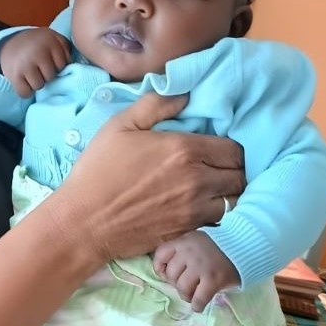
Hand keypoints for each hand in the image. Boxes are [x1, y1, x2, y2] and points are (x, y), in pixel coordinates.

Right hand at [0, 28, 71, 96]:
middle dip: (45, 74)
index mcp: (50, 41)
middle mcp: (38, 52)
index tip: (49, 60)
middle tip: (38, 67)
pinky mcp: (14, 75)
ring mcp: (26, 64)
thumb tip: (72, 67)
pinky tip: (24, 81)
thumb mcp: (53, 38)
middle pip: (51, 76)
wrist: (9, 43)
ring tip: (31, 74)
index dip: (57, 65)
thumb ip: (65, 48)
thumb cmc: (37, 44)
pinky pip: (25, 93)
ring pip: (39, 85)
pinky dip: (25, 91)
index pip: (62, 65)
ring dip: (36, 83)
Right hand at [40, 93, 244, 264]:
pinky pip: (220, 221)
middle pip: (240, 175)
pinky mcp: (188, 231)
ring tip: (216, 186)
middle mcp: (197, 180)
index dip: (229, 146)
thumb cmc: (99, 170)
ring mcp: (195, 209)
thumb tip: (185, 94)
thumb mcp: (120, 125)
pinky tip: (201, 205)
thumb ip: (156, 104)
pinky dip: (218, 212)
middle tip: (219, 165)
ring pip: (235, 200)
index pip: (233, 148)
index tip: (217, 146)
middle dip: (234, 168)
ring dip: (229, 192)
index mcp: (184, 150)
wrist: (85, 221)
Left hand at [153, 231, 240, 311]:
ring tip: (192, 295)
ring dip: (186, 296)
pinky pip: (198, 299)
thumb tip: (168, 273)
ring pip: (182, 288)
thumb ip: (183, 250)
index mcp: (184, 241)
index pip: (161, 254)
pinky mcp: (213, 280)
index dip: (161, 268)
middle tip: (186, 286)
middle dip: (176, 284)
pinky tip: (199, 305)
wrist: (246, 246)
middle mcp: (189, 253)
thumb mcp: (197, 240)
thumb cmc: (220, 245)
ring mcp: (201, 267)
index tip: (167, 275)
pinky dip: (197, 305)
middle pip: (172, 275)